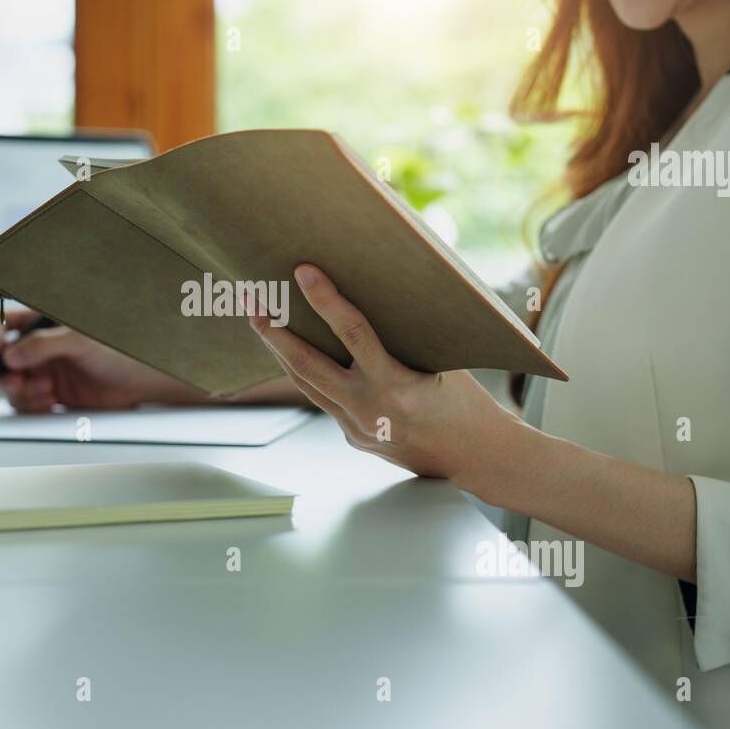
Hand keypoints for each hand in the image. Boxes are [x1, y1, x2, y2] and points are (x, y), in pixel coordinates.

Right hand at [0, 308, 202, 411]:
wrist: (141, 380)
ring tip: (48, 393)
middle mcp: (36, 346)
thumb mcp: (81, 340)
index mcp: (40, 322)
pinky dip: (32, 406)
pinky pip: (24, 402)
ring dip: (22, 393)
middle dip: (4, 375)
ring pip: (9, 384)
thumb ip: (44, 344)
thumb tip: (12, 353)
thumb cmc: (119, 349)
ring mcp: (41, 369)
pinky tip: (51, 402)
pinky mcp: (48, 392)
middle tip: (19, 384)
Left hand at [246, 264, 520, 484]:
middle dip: (274, 331)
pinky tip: (292, 350)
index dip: (325, 301)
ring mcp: (357, 427)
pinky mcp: (353, 437)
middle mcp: (371, 409)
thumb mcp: (441, 361)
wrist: (476, 457)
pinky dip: (306, 373)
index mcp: (399, 387)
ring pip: (306, 384)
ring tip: (261, 319)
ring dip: (280, 351)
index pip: (353, 335)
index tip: (303, 272)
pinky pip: (323, 398)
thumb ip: (402, 337)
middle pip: (308, 365)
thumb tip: (371, 291)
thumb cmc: (466, 401)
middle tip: (253, 299)